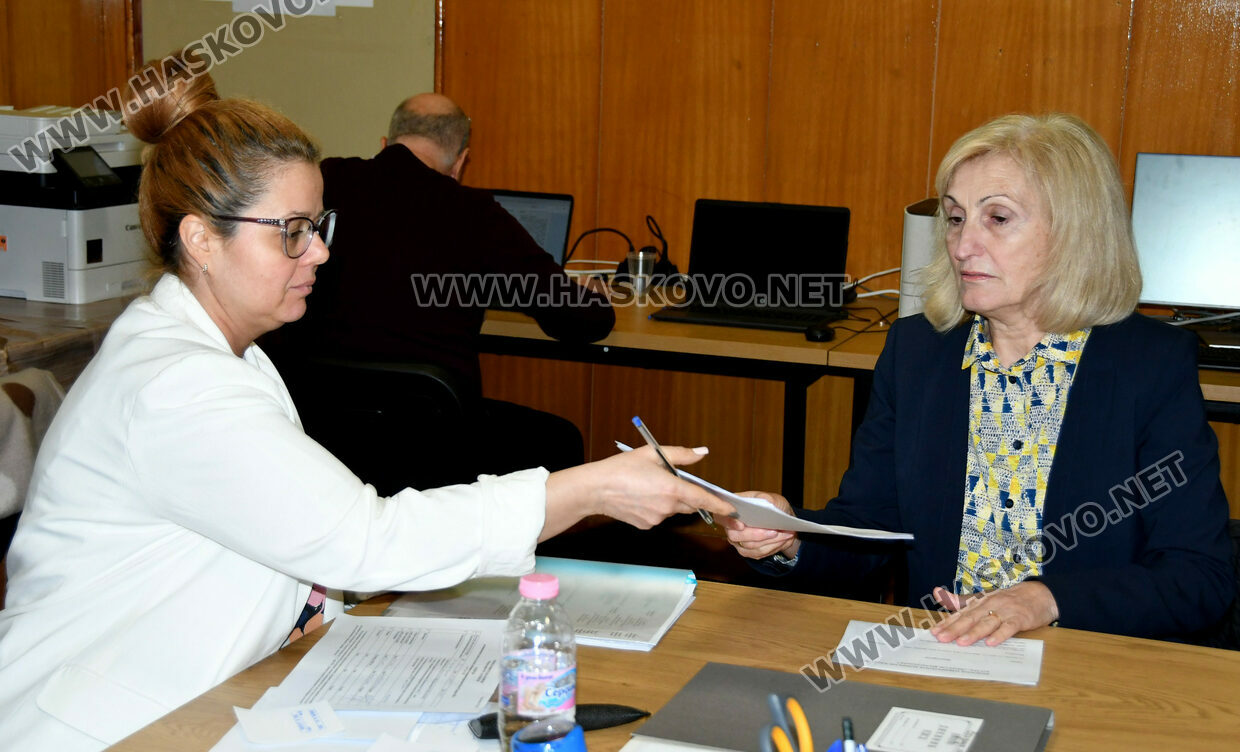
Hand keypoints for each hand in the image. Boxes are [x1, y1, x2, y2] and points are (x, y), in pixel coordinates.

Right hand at [542, 446, 734, 539]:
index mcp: (671, 488)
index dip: (720, 504)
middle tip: (669, 481)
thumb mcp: (652, 454)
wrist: (594, 489)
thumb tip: (701, 452)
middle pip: (688, 504)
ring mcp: (656, 519)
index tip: (732, 508)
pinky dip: (655, 507)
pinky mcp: (646, 526)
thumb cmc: (620, 469)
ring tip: (647, 486)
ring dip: (668, 500)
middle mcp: (666, 507)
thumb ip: (681, 454)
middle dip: (685, 494)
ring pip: (672, 510)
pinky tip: (640, 497)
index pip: (703, 499)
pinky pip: (659, 516)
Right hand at [715, 491, 798, 560]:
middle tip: (774, 530)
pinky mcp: (747, 551)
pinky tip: (784, 539)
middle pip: (735, 535)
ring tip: (786, 533)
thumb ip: (766, 499)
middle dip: (756, 534)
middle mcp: (730, 527)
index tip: (741, 524)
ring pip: (750, 546)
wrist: (781, 521)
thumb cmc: (773, 507)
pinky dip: (773, 546)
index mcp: (731, 509)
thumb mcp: (772, 498)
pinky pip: (758, 553)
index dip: (728, 521)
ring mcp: (737, 541)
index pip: (721, 516)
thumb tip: (764, 504)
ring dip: (769, 540)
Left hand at [929, 581, 1058, 646]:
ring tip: (962, 642)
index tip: (934, 632)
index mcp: (981, 602)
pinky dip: (1000, 635)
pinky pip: (1009, 627)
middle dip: (955, 629)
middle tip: (942, 638)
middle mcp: (991, 605)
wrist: (1040, 595)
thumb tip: (938, 594)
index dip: (947, 623)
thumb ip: (962, 600)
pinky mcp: (1020, 619)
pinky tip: (991, 642)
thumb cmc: (1009, 599)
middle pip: (971, 618)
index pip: (961, 614)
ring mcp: (1005, 611)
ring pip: (987, 623)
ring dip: (974, 633)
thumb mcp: (985, 598)